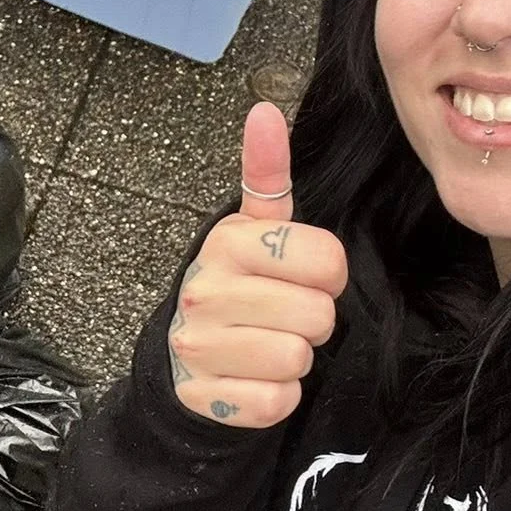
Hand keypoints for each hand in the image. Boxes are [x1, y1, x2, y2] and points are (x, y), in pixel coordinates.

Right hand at [166, 102, 346, 428]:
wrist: (182, 358)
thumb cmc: (235, 286)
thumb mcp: (251, 229)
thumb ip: (266, 174)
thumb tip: (264, 110)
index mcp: (228, 242)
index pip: (329, 261)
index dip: (326, 274)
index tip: (298, 276)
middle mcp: (206, 290)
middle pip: (319, 314)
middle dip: (311, 319)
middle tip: (279, 314)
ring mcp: (201, 346)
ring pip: (299, 358)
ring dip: (294, 358)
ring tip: (264, 343)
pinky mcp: (207, 398)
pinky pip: (278, 400)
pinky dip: (276, 395)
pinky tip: (252, 377)